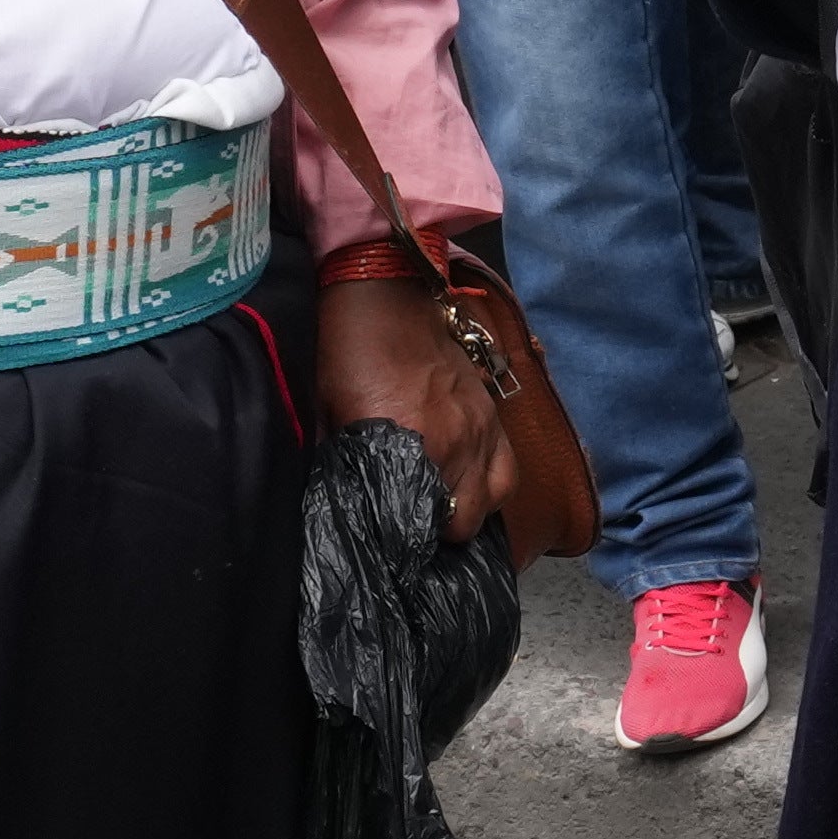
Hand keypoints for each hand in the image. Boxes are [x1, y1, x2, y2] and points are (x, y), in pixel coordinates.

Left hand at [311, 271, 515, 544]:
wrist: (384, 294)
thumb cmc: (348, 352)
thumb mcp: (329, 413)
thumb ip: (342, 463)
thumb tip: (342, 501)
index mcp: (411, 449)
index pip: (421, 522)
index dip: (407, 541)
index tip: (393, 543)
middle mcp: (455, 446)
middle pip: (465, 521)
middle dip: (442, 532)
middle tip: (416, 527)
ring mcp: (481, 429)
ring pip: (494, 500)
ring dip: (472, 511)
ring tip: (447, 510)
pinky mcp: (491, 412)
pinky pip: (508, 467)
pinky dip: (492, 484)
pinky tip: (471, 484)